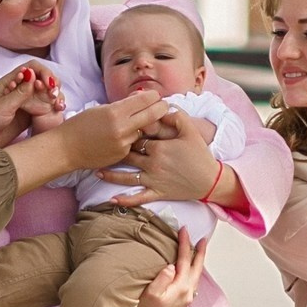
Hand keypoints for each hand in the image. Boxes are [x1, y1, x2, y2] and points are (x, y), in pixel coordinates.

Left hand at [0, 65, 61, 149]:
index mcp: (11, 82)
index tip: (49, 85)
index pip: (33, 68)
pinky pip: (44, 109)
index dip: (44, 72)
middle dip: (53, 84)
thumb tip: (33, 74)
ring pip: (46, 94)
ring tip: (58, 106)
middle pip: (43, 79)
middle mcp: (20, 90)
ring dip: (55, 97)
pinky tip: (57, 113)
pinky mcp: (28, 117)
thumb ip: (20, 92)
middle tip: (54, 97)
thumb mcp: (2, 106)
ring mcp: (25, 104)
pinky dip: (53, 109)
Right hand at [61, 91, 169, 172]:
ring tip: (133, 122)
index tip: (155, 95)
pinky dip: (131, 138)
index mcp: (115, 112)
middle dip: (161, 108)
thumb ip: (123, 105)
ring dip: (144, 125)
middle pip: (153, 115)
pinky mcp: (122, 155)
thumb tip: (142, 98)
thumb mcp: (101, 109)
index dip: (153, 96)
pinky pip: (133, 143)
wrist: (66, 149)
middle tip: (163, 105)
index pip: (145, 100)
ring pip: (144, 130)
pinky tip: (120, 136)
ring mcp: (123, 144)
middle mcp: (122, 128)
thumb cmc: (80, 125)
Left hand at [101, 108, 235, 208]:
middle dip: (115, 151)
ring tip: (96, 171)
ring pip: (127, 177)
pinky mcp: (157, 193)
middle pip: (128, 155)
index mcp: (158, 147)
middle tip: (101, 147)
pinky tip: (112, 200)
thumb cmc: (200, 155)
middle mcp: (152, 163)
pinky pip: (138, 198)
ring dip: (111, 175)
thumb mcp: (191, 131)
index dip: (127, 132)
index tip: (117, 129)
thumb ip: (177, 116)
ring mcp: (153, 180)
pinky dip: (125, 200)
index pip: (137, 137)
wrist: (209, 180)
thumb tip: (163, 107)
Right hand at [120, 231, 207, 306]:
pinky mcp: (181, 305)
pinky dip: (192, 273)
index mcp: (180, 288)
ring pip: (196, 277)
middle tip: (203, 239)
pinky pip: (191, 284)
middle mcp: (187, 294)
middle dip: (200, 252)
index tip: (183, 230)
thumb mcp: (150, 294)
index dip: (184, 244)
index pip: (185, 260)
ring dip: (197, 263)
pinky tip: (188, 272)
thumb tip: (172, 266)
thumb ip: (162, 278)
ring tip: (197, 252)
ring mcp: (185, 301)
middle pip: (197, 268)